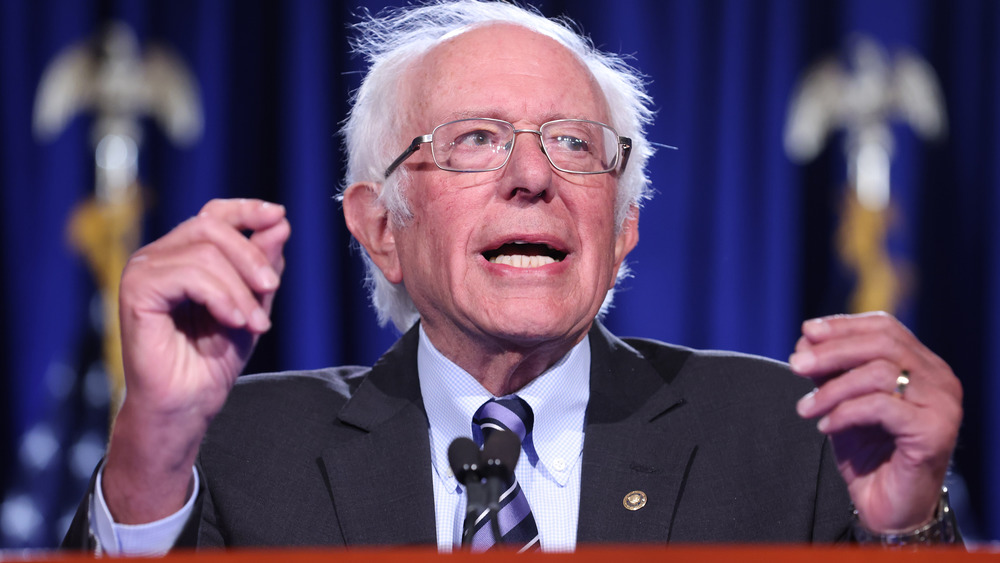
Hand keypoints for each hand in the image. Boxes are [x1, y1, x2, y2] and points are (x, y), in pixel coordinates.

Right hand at [104, 198, 290, 522]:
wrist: (187, 405)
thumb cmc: (212, 360)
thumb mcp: (252, 305)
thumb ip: (264, 265)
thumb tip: (279, 222)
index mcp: (183, 255)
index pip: (214, 214)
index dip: (247, 209)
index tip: (278, 217)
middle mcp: (159, 256)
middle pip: (212, 226)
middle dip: (251, 256)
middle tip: (271, 290)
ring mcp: (144, 271)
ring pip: (205, 251)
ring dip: (240, 289)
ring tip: (257, 324)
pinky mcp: (136, 290)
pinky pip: (189, 274)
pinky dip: (221, 296)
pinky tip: (234, 322)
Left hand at [790, 312, 961, 532]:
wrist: (888, 509)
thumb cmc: (869, 454)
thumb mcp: (843, 403)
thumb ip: (830, 371)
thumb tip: (806, 338)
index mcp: (924, 366)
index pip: (885, 328)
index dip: (843, 326)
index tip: (806, 332)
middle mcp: (940, 380)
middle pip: (882, 344)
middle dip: (832, 351)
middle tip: (795, 365)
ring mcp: (942, 405)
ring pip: (879, 373)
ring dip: (832, 388)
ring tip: (805, 408)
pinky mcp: (934, 432)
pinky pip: (880, 407)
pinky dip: (845, 413)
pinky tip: (824, 427)